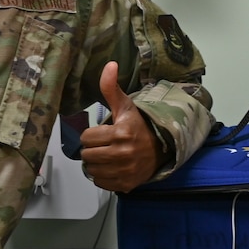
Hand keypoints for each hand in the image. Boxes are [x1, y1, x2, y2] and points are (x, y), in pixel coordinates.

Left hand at [78, 62, 164, 192]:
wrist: (162, 149)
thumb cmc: (140, 126)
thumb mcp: (126, 106)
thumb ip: (111, 88)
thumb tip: (109, 64)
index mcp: (120, 133)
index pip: (86, 137)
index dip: (92, 134)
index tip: (102, 133)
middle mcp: (122, 153)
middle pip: (86, 155)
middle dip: (92, 149)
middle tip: (103, 145)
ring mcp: (124, 171)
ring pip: (91, 170)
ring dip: (96, 164)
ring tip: (107, 156)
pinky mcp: (125, 184)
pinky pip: (100, 182)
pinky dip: (103, 176)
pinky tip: (112, 167)